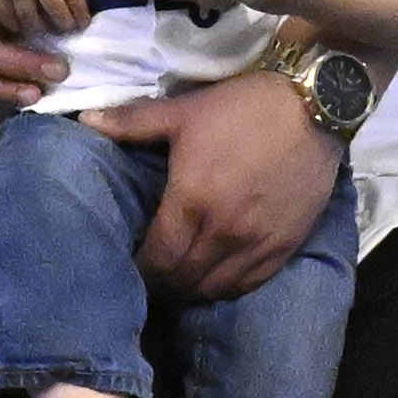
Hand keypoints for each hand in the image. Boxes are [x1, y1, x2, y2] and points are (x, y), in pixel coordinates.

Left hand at [131, 73, 340, 302]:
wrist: (312, 108)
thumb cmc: (242, 108)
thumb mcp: (182, 112)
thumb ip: (131, 123)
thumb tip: (84, 122)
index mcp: (192, 201)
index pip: (157, 258)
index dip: (139, 268)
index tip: (130, 264)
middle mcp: (224, 232)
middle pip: (182, 280)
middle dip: (161, 282)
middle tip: (151, 274)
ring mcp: (257, 244)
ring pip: (214, 289)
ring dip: (192, 289)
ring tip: (179, 278)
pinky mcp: (286, 248)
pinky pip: (248, 285)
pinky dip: (226, 288)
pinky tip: (214, 278)